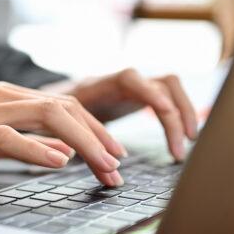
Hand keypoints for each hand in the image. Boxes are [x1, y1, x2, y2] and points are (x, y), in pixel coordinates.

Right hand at [0, 82, 126, 185]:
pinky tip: (59, 162)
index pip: (62, 105)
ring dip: (82, 143)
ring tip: (104, 167)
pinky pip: (7, 136)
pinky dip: (36, 149)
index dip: (94, 129)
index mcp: (3, 96)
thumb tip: (61, 152)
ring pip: (45, 115)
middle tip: (118, 166)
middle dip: (98, 136)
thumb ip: (23, 143)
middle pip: (63, 107)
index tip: (114, 155)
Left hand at [43, 69, 197, 160]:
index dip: (147, 92)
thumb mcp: (49, 123)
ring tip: (186, 145)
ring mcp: (130, 86)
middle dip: (175, 114)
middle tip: (178, 150)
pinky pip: (165, 98)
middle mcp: (117, 81)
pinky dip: (176, 116)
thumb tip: (68, 154)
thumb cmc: (47, 114)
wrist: (47, 101)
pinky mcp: (136, 95)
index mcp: (94, 84)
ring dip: (184, 113)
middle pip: (160, 83)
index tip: (163, 111)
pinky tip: (178, 140)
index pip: (127, 79)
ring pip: (168, 88)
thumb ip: (58, 134)